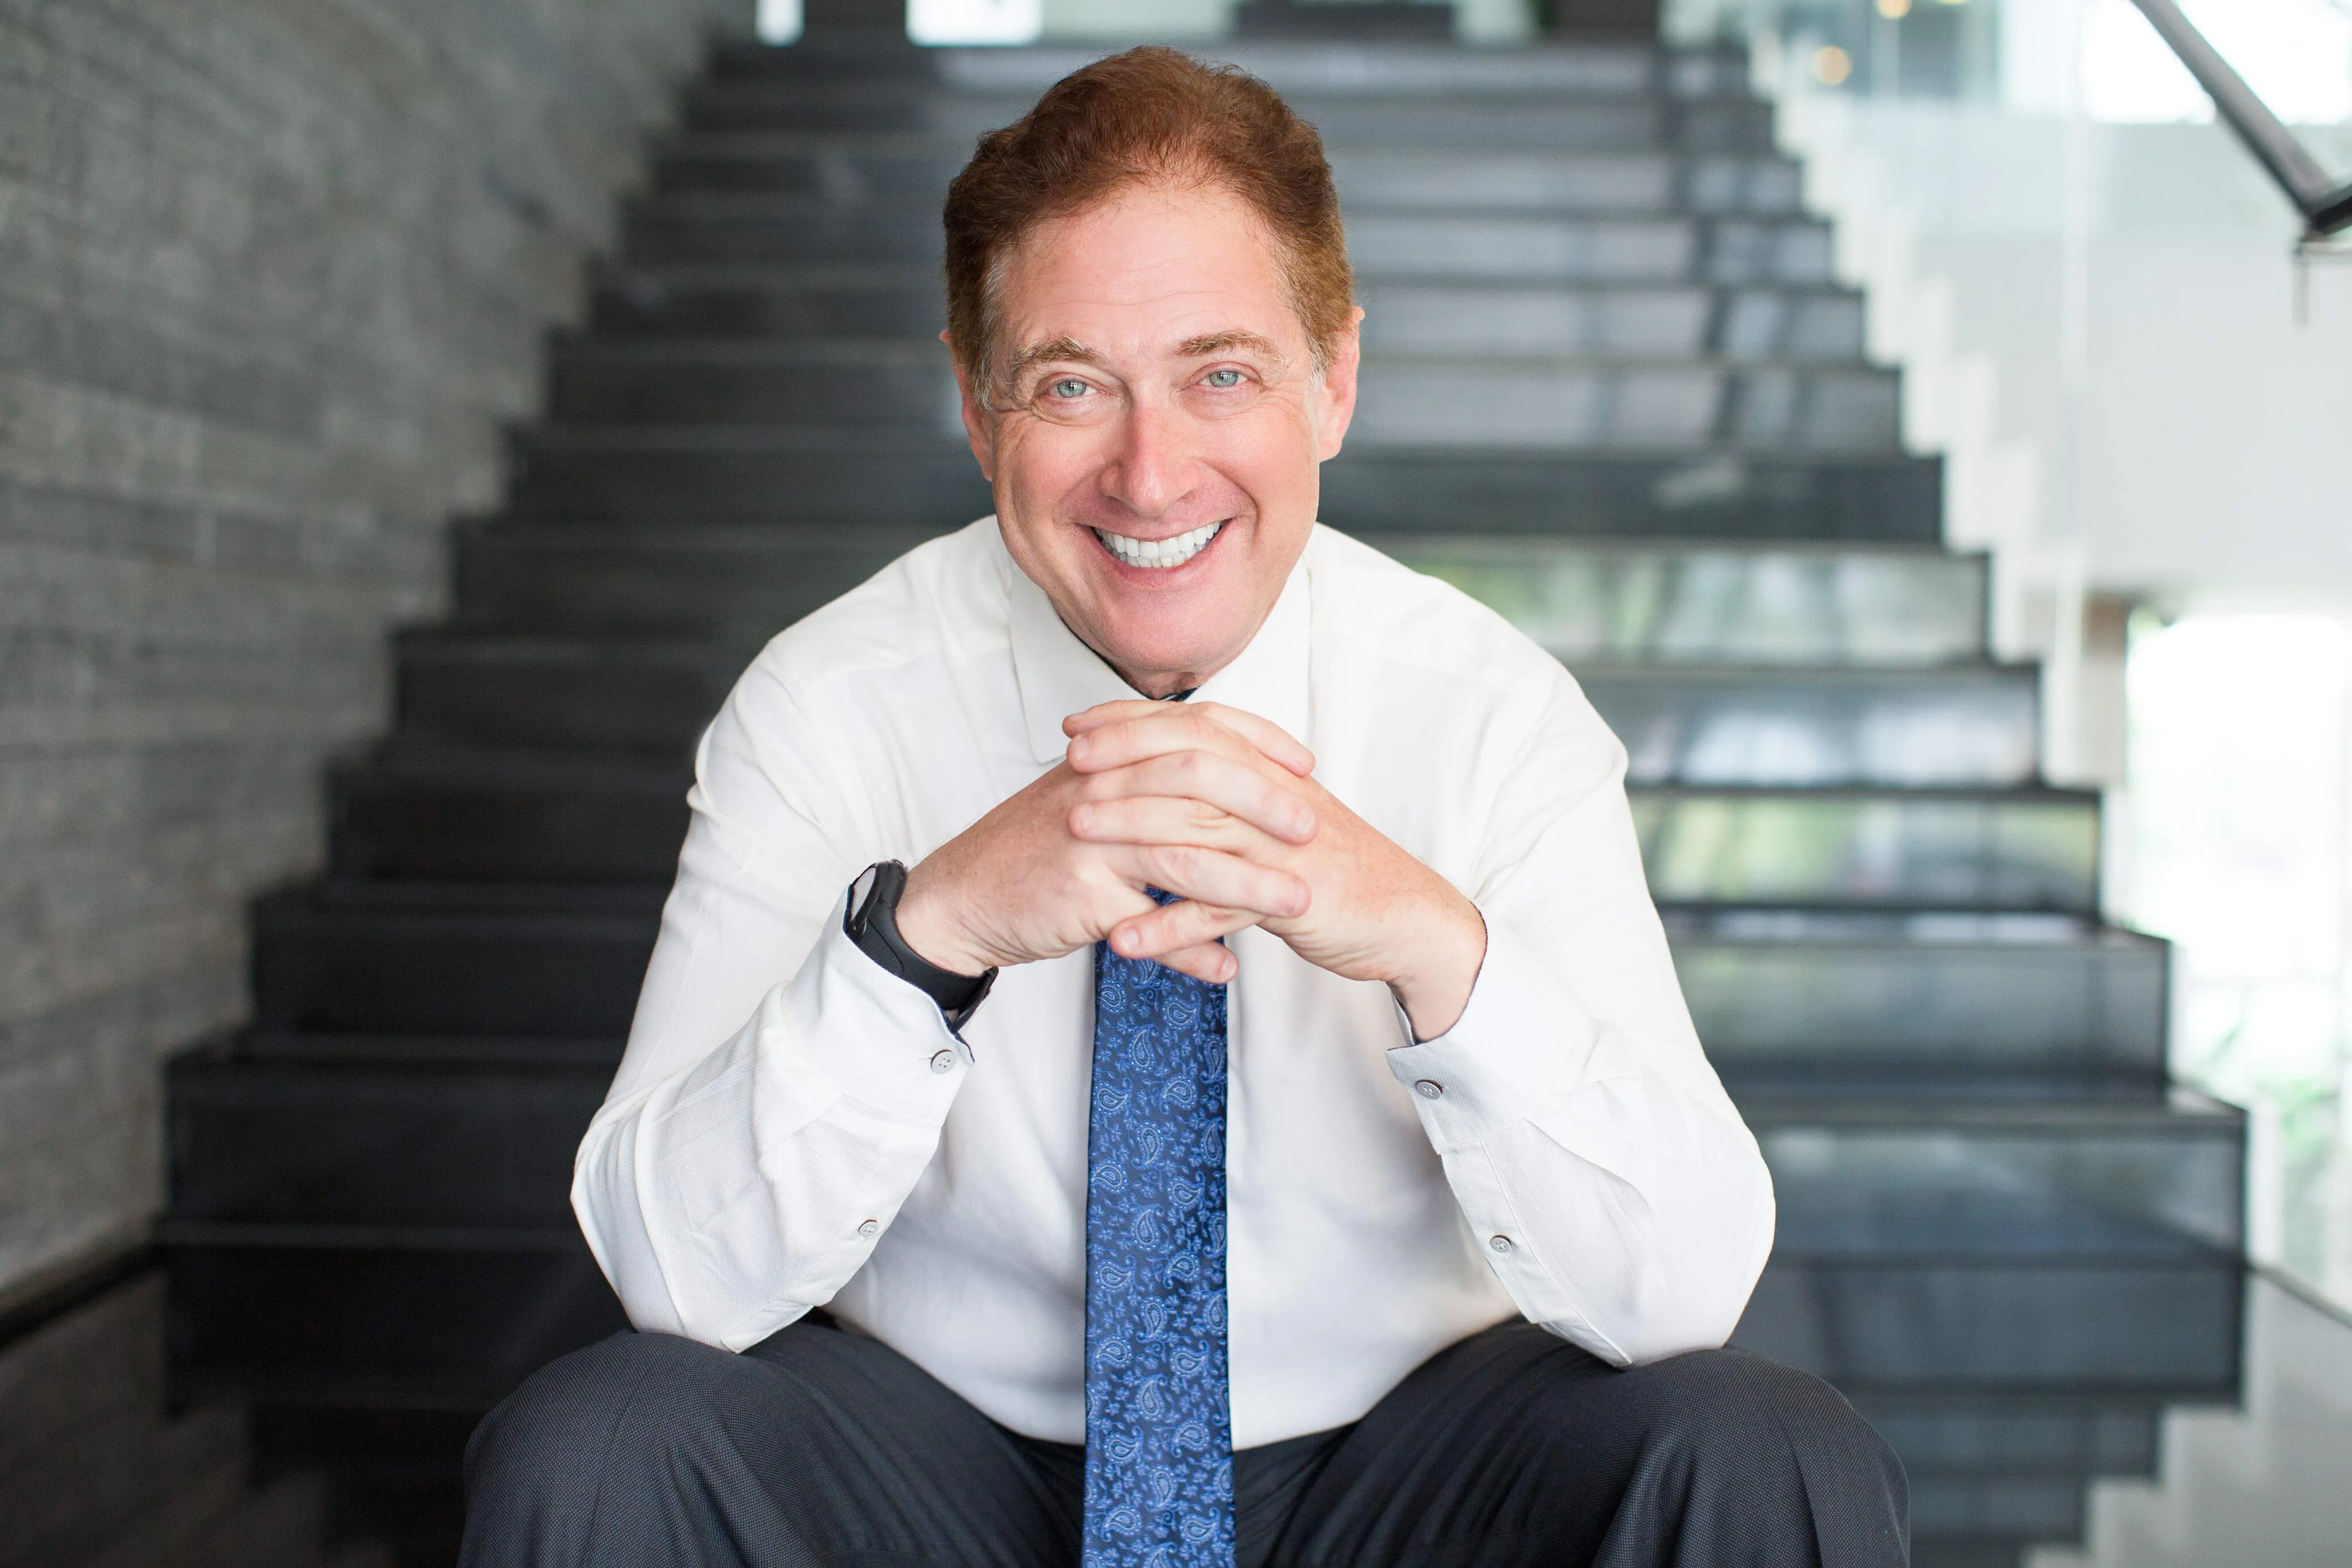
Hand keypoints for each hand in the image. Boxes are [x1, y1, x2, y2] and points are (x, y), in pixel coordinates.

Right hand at [894, 705, 1322, 985]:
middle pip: (1200, 777)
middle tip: (1313, 825)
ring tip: (1298, 902)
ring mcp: (1091, 837)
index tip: (1304, 763)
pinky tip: (1225, 968)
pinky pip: (1152, 923)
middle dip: (1266, 801)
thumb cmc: (1032, 853)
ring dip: (1250, 882)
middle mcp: (1103, 783)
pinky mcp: (1081, 891)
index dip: (1257, 740)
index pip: (1197, 726)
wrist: (962, 896)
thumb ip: (1152, 797)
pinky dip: (1192, 948)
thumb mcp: (1094, 809)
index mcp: (1112, 754)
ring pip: (1187, 852)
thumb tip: (1215, 799)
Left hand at [1062, 702, 1487, 1039]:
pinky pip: (1221, 910)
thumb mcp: (1280, 817)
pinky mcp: (1291, 899)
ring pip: (1198, 826)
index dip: (1133, 722)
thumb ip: (1232, 793)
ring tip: (1075, 833)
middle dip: (1123, 759)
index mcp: (1268, 774)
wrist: (1404, 917)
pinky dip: (1170, 927)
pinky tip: (1125, 940)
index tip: (1078, 725)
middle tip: (1067, 765)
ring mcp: (1282, 848)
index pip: (1193, 728)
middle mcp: (1274, 799)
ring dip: (1132, 828)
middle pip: (1189, 764)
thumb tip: (1171, 774)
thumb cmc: (1334, 868)